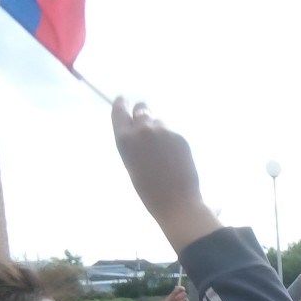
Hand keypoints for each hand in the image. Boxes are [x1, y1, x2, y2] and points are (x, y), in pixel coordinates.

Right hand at [111, 99, 218, 246]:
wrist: (176, 202)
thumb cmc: (149, 190)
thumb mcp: (132, 163)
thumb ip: (134, 143)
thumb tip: (141, 129)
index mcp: (124, 139)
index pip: (119, 112)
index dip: (121, 103)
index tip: (122, 98)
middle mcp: (143, 130)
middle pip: (142, 109)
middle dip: (142, 111)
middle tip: (144, 113)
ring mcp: (164, 131)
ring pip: (159, 122)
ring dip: (159, 129)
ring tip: (163, 150)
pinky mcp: (180, 137)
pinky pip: (173, 133)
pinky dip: (172, 140)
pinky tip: (175, 157)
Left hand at [158, 287, 189, 300]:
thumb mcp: (168, 300)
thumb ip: (174, 293)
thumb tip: (179, 286)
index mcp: (174, 296)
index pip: (180, 290)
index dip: (181, 289)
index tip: (182, 289)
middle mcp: (180, 299)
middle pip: (184, 294)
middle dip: (179, 299)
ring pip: (186, 300)